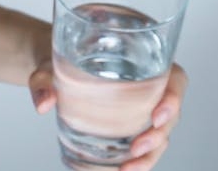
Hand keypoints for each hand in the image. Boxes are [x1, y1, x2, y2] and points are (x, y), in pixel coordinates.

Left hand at [29, 58, 187, 170]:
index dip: (174, 97)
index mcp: (141, 57)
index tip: (158, 115)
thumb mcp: (49, 64)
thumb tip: (43, 103)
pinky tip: (122, 169)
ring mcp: (141, 105)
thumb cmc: (58, 57)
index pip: (173, 77)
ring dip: (150, 153)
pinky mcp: (129, 122)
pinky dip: (138, 158)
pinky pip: (142, 141)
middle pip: (169, 111)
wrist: (51, 68)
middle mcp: (148, 82)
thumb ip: (44, 80)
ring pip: (159, 131)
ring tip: (128, 168)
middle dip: (159, 134)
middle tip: (137, 148)